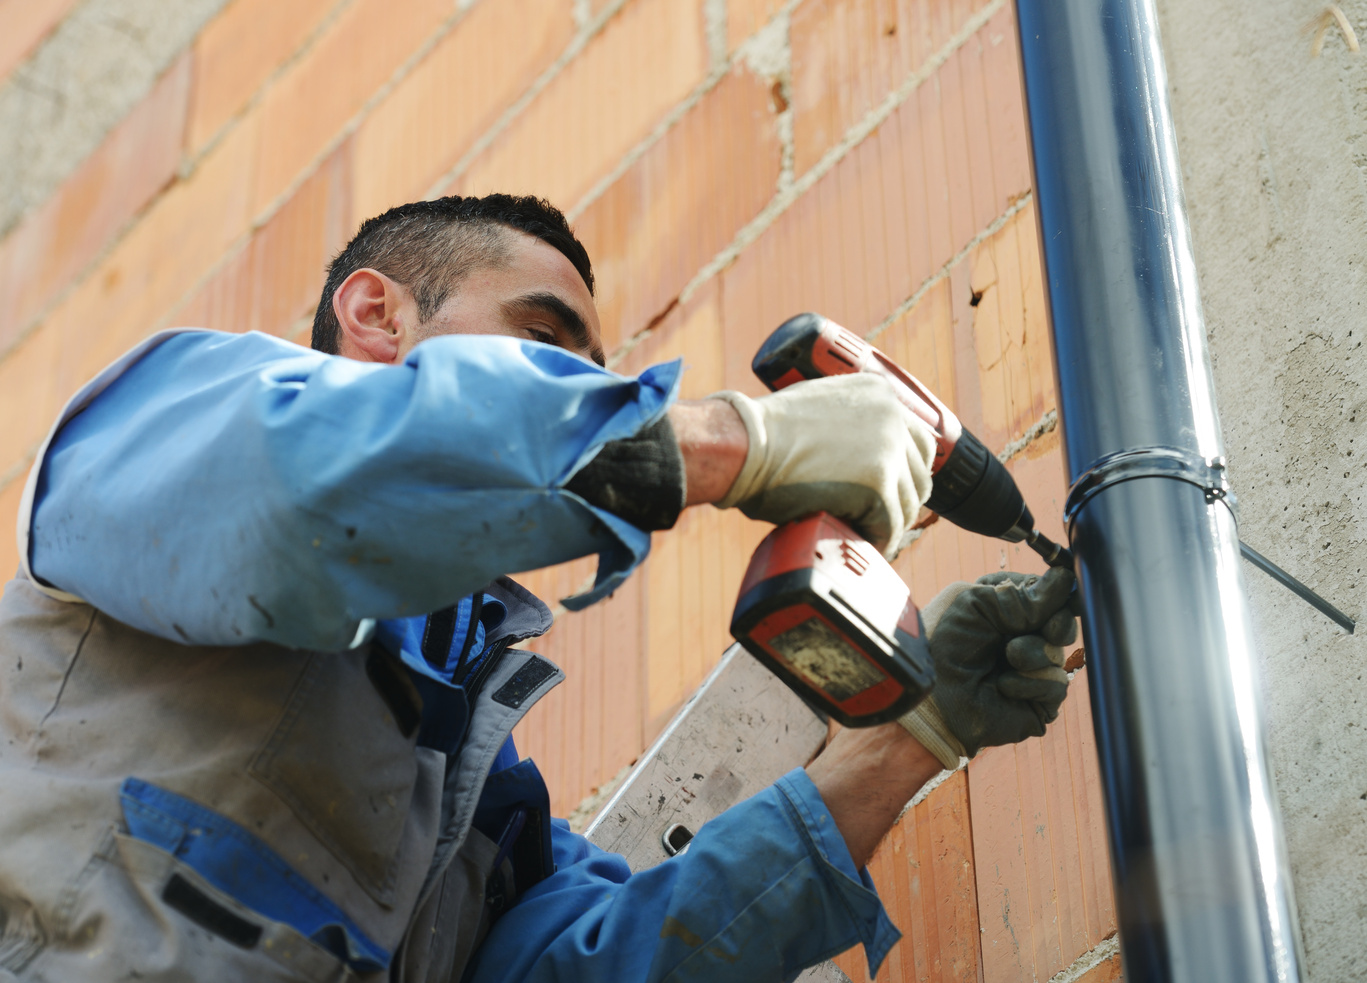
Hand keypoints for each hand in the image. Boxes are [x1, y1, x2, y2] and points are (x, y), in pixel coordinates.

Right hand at [707, 375, 936, 556]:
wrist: (745, 444)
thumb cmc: (763, 433)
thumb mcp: (819, 410)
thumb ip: (849, 425)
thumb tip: (858, 461)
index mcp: (881, 394)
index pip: (917, 442)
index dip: (903, 473)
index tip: (889, 493)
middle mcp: (893, 417)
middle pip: (919, 475)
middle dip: (898, 501)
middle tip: (874, 520)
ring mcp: (889, 451)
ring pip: (905, 505)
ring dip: (884, 523)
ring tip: (860, 535)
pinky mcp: (879, 486)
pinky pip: (888, 526)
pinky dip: (875, 540)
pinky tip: (857, 543)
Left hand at [899, 567, 1077, 768]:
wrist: (934, 696)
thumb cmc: (945, 644)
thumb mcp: (979, 605)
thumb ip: (1023, 595)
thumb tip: (1065, 578)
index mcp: (1004, 608)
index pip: (1046, 595)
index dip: (1057, 595)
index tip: (1060, 595)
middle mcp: (1019, 636)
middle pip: (1063, 622)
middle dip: (1059, 623)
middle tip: (1048, 629)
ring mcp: (1029, 668)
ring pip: (1058, 653)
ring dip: (1034, 652)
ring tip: (1008, 657)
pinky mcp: (1036, 700)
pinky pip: (1056, 685)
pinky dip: (1030, 683)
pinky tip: (1003, 686)